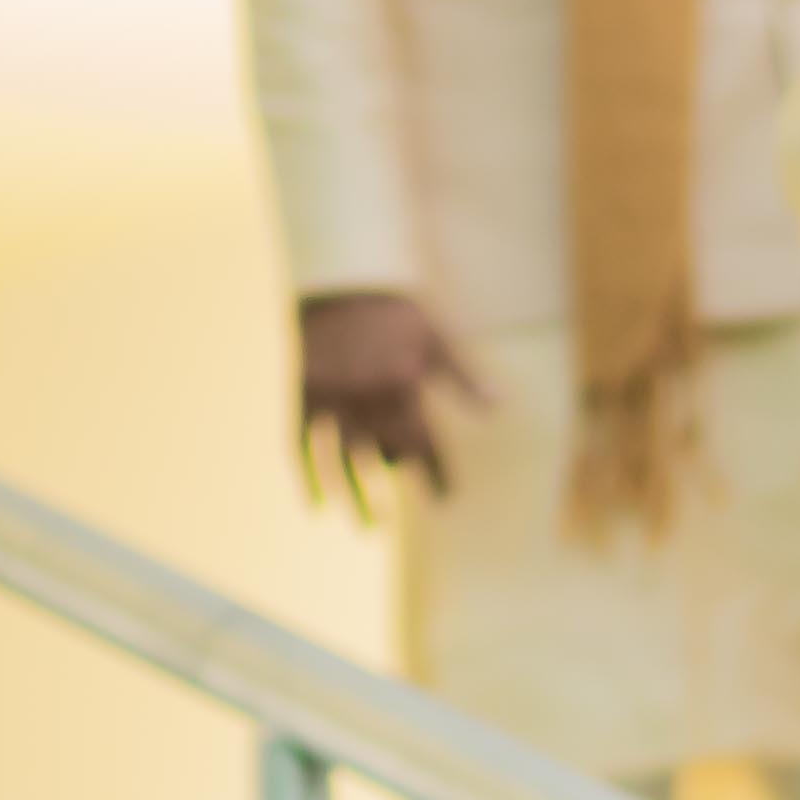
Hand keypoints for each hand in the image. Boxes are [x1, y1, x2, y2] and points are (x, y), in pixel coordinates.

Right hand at [296, 290, 485, 499]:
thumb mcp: (436, 334)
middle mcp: (368, 402)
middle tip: (418, 504)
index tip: (448, 498)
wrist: (335, 272)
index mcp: (403, 390)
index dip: (437, 474)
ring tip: (370, 527)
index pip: (425, 445)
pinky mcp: (303, 393)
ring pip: (347, 459)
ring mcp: (332, 400)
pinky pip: (300, 443)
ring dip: (358, 496)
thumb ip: (465, 375)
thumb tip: (498, 408)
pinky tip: (315, 506)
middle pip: (388, 453)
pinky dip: (307, 475)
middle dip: (404, 477)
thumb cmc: (392, 304)